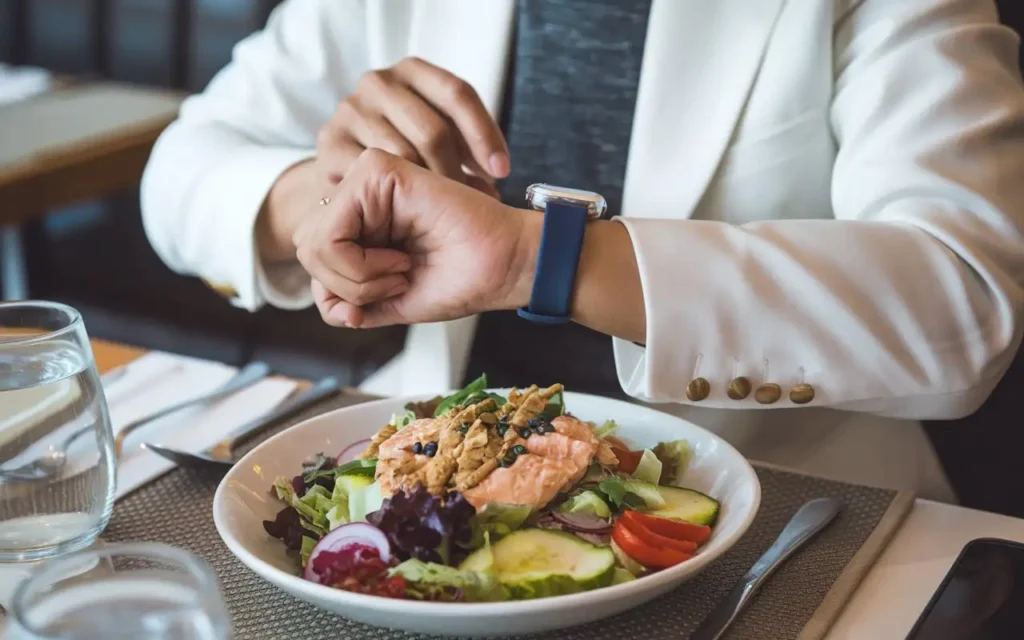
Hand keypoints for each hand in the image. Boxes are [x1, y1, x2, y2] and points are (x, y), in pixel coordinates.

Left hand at [293, 150, 539, 328]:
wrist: (501, 268)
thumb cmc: (456, 280)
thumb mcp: (386, 302)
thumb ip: (346, 302)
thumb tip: (324, 303)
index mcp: (359, 220)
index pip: (311, 258)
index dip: (342, 293)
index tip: (392, 291)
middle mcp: (358, 194)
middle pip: (306, 249)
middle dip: (346, 286)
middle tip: (397, 282)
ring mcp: (366, 179)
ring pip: (314, 243)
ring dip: (356, 278)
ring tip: (401, 270)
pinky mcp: (377, 170)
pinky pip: (331, 232)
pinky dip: (361, 264)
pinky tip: (401, 259)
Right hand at [316, 56, 508, 193]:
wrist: (343, 171)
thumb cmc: (403, 152)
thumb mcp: (438, 137)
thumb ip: (467, 144)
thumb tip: (497, 174)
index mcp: (411, 71)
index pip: (457, 93)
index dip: (485, 134)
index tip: (501, 171)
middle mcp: (378, 83)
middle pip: (433, 129)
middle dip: (459, 171)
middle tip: (475, 202)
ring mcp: (350, 111)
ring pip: (405, 154)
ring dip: (432, 189)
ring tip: (448, 212)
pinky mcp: (330, 144)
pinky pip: (373, 174)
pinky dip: (396, 198)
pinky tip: (410, 213)